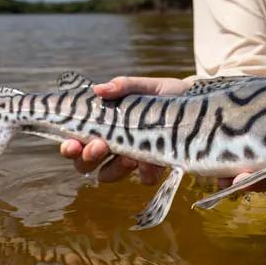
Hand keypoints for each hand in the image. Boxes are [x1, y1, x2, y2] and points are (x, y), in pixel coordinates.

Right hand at [59, 76, 191, 183]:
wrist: (196, 103)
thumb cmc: (163, 95)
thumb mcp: (144, 86)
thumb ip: (123, 86)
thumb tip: (99, 89)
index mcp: (104, 127)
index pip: (76, 142)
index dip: (69, 147)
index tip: (71, 143)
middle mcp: (113, 146)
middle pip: (85, 164)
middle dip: (87, 158)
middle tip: (99, 146)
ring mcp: (132, 159)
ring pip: (109, 175)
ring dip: (114, 166)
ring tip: (128, 152)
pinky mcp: (154, 168)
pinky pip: (143, 179)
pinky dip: (146, 170)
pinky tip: (153, 158)